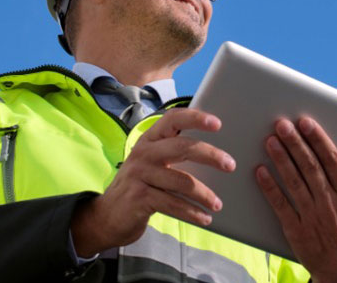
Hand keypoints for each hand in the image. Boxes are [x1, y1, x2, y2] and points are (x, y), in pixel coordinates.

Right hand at [71, 108, 235, 255]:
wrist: (106, 216)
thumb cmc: (139, 186)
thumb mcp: (151, 164)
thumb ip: (174, 153)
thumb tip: (215, 152)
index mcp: (149, 140)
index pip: (172, 120)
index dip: (195, 118)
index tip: (217, 123)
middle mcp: (143, 153)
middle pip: (182, 147)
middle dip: (210, 155)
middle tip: (230, 164)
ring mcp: (139, 175)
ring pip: (182, 181)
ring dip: (204, 194)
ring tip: (217, 204)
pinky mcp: (139, 198)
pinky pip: (173, 204)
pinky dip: (192, 212)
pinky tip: (205, 218)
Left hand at [255, 117, 336, 282]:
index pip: (332, 159)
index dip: (318, 138)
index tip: (306, 122)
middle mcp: (330, 203)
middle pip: (309, 165)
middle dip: (295, 142)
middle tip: (282, 124)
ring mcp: (312, 216)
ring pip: (293, 180)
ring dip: (280, 158)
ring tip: (270, 140)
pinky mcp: (296, 230)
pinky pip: (280, 204)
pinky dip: (269, 187)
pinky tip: (260, 171)